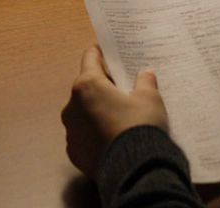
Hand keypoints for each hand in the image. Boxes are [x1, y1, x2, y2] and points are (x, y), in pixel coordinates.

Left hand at [61, 45, 169, 177]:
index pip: (90, 58)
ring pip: (83, 113)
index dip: (102, 52)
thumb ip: (145, 82)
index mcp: (87, 86)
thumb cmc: (139, 126)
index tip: (109, 51)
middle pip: (86, 87)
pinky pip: (84, 135)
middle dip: (103, 86)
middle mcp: (71, 106)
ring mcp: (70, 131)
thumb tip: (145, 74)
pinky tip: (113, 137)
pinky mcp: (73, 153)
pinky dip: (95, 133)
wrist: (134, 170)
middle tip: (123, 87)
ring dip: (97, 111)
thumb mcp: (149, 98)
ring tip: (120, 116)